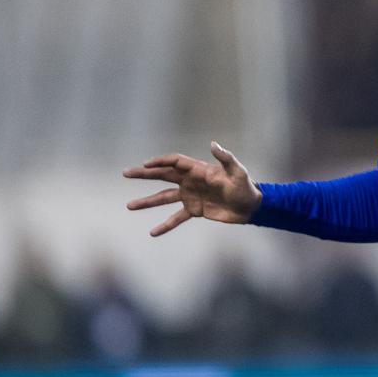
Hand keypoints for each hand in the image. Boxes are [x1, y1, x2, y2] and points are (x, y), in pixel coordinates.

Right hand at [122, 142, 261, 236]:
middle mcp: (190, 181)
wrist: (251, 207)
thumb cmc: (245, 187)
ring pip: (164, 198)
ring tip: (129, 206)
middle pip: (163, 176)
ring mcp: (190, 196)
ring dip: (147, 202)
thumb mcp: (238, 172)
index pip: (175, 162)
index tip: (145, 165)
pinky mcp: (194, 211)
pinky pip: (176, 218)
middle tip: (126, 173)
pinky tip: (153, 232)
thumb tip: (213, 143)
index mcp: (198, 170)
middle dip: (144, 175)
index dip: (160, 162)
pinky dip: (165, 225)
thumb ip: (225, 158)